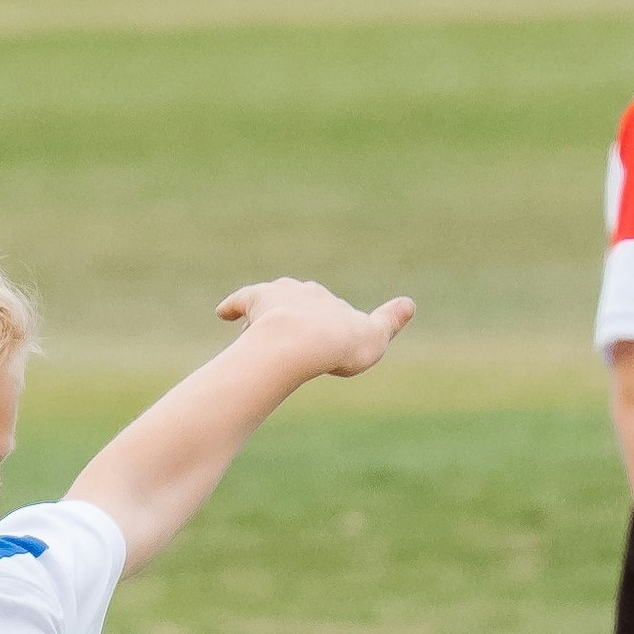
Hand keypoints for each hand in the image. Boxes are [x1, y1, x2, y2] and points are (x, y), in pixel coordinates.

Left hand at [215, 278, 414, 380]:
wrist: (308, 339)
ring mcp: (279, 294)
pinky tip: (223, 312)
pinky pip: (241, 300)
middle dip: (294, 312)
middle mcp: (305, 291)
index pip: (327, 306)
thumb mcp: (375, 337)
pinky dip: (233, 304)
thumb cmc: (342, 343)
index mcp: (331, 302)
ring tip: (254, 332)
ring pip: (269, 299)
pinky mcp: (255, 300)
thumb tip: (410, 303)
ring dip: (263, 315)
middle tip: (289, 332)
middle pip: (298, 298)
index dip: (325, 319)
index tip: (323, 331)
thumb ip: (389, 321)